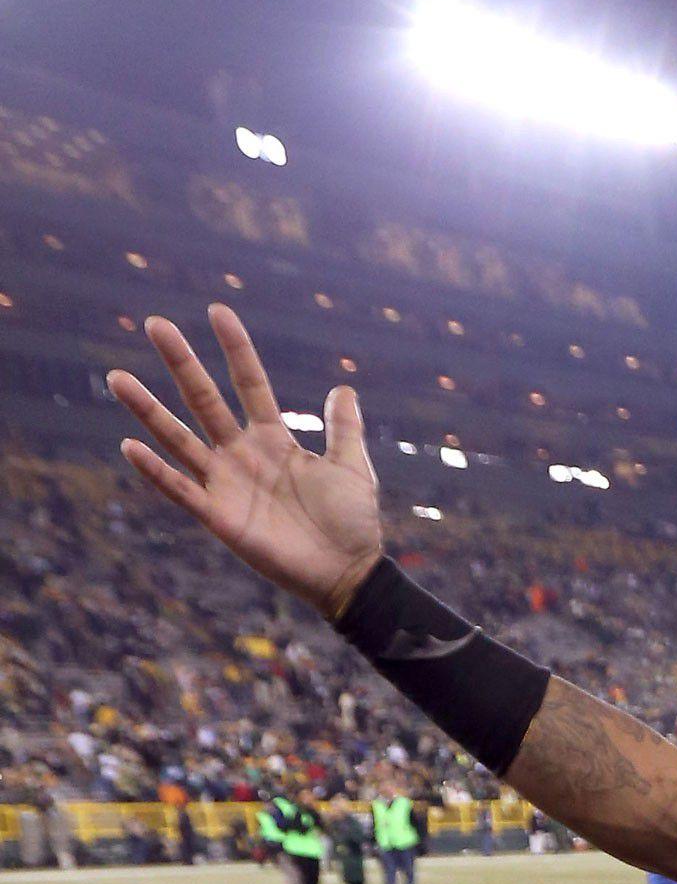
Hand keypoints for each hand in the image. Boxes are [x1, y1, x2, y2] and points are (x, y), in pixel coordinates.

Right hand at [109, 305, 384, 618]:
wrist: (348, 572)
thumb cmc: (351, 522)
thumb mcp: (352, 466)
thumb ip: (344, 428)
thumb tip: (343, 386)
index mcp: (273, 440)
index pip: (249, 384)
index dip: (236, 350)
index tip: (217, 311)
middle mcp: (242, 455)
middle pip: (204, 400)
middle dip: (182, 363)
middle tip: (155, 323)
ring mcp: (226, 484)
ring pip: (179, 439)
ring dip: (148, 411)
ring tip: (118, 378)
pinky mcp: (219, 517)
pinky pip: (180, 489)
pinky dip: (155, 470)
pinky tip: (130, 446)